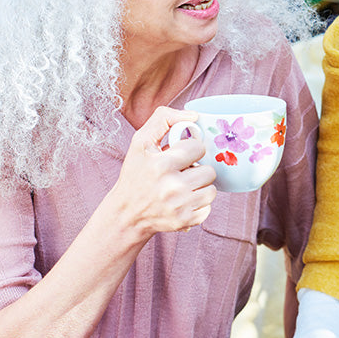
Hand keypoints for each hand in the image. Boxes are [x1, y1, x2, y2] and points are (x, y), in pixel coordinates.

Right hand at [107, 105, 217, 237]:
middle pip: (209, 170)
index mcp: (160, 165)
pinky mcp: (186, 221)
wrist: (127, 214)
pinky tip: (183, 201)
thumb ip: (164, 119)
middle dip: (196, 170)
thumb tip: (193, 116)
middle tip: (180, 173)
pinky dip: (198, 204)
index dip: (189, 149)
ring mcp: (180, 206)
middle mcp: (171, 187)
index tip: (178, 156)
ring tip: (182, 187)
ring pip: (212, 189)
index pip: (198, 147)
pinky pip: (209, 207)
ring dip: (200, 187)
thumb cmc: (136, 174)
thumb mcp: (140, 142)